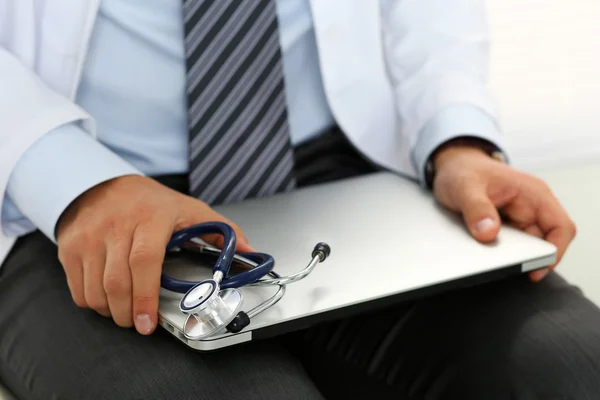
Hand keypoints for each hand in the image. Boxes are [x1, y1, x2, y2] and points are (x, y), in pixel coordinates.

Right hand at [56, 175, 252, 334]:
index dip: (146, 297)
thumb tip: (250, 251)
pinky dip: (93, 302)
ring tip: (125, 311)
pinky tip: (107, 298)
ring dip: (111, 311)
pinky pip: (77, 289)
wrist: (100, 184)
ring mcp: (88, 237)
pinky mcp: (69, 247)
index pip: (145, 262)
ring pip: (95, 291)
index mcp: (150, 217)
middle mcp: (116, 226)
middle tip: (140, 323)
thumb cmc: (149, 202)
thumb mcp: (188, 209)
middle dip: (128, 314)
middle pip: (117, 283)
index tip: (149, 322)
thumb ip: (220, 230)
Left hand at [432, 146, 575, 281]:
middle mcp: (532, 206)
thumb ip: (477, 209)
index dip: (555, 251)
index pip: (561, 226)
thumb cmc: (463, 170)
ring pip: (527, 247)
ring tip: (489, 257)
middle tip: (504, 267)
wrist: (452, 166)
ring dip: (512, 256)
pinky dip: (501, 253)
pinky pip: (512, 246)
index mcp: (533, 194)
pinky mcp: (507, 226)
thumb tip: (489, 233)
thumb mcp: (465, 187)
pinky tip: (484, 253)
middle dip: (527, 257)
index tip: (536, 270)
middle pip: (544, 243)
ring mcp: (520, 217)